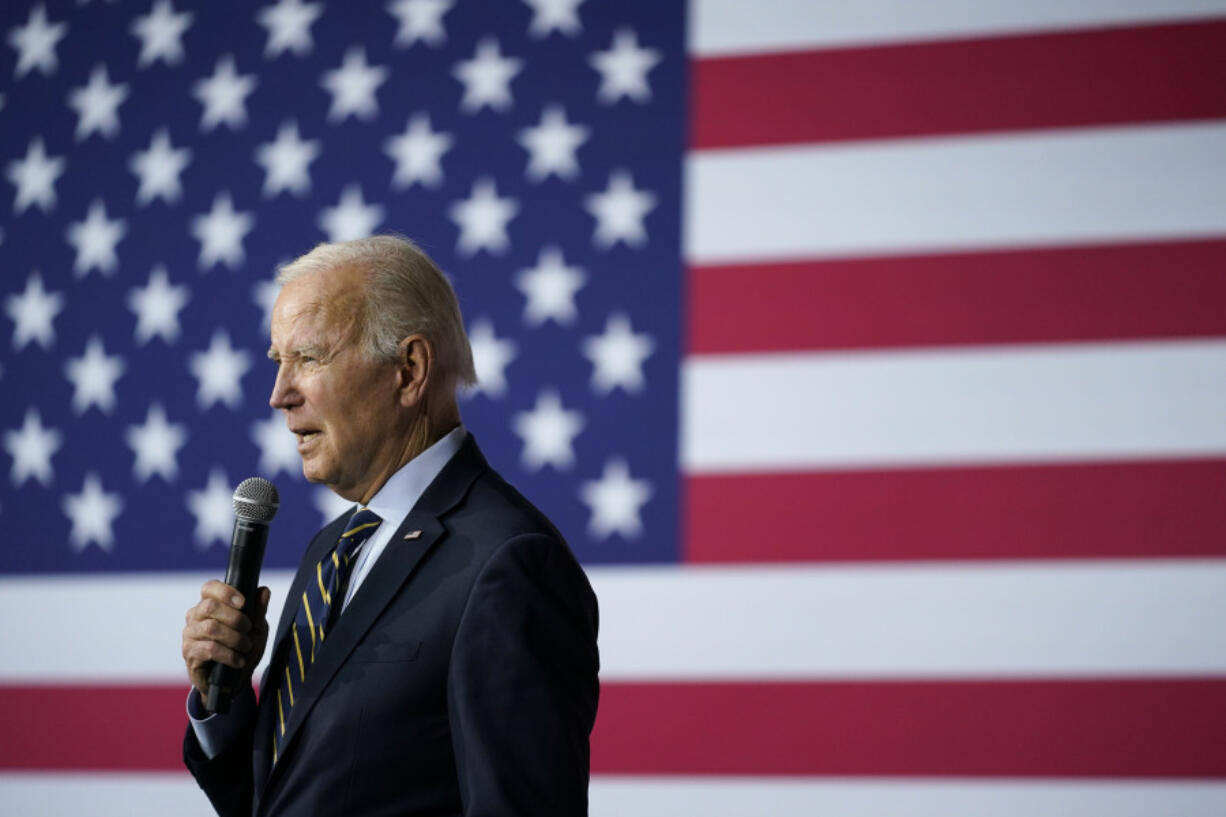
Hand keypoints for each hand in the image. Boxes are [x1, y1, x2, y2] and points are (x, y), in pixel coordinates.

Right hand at [182, 580, 271, 697]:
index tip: (243, 603)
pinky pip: (209, 649)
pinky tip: (238, 660)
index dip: (226, 592)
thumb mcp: (256, 629)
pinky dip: (229, 654)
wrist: (234, 680)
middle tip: (248, 629)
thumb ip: (258, 610)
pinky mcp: (190, 654)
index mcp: (210, 604)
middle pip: (209, 606)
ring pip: (210, 628)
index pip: (209, 588)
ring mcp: (190, 635)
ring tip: (246, 646)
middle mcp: (195, 616)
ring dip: (234, 638)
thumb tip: (264, 590)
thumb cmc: (243, 649)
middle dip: (235, 618)